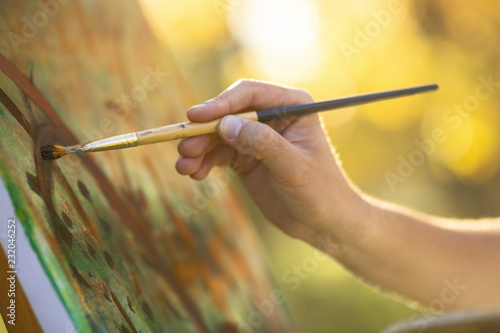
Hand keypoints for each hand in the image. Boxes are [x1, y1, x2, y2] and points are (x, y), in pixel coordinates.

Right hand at [176, 79, 364, 246]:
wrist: (324, 223)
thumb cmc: (320, 191)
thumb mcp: (293, 167)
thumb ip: (262, 143)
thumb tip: (225, 124)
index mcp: (292, 106)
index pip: (250, 95)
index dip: (220, 104)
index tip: (195, 117)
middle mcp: (272, 117)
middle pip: (228, 114)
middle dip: (204, 131)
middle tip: (184, 148)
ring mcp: (257, 138)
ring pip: (219, 135)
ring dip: (199, 149)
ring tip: (185, 167)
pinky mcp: (246, 158)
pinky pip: (219, 153)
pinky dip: (205, 162)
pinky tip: (196, 174)